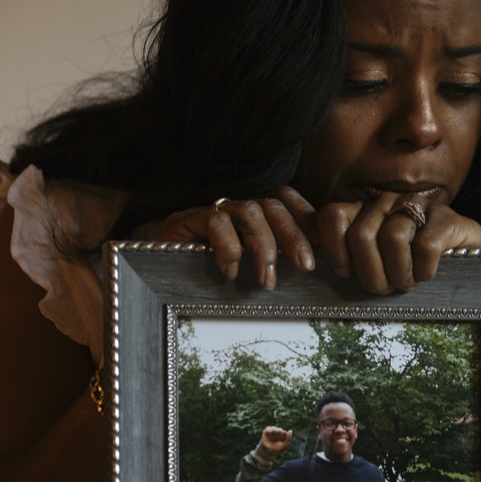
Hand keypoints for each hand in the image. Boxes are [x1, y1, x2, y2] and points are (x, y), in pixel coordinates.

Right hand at [155, 187, 317, 287]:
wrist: (155, 269)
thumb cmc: (210, 273)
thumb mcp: (249, 268)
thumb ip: (277, 263)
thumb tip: (316, 273)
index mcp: (257, 211)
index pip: (289, 200)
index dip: (308, 219)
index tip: (325, 249)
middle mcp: (238, 205)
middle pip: (275, 205)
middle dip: (294, 236)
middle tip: (306, 267)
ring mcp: (213, 209)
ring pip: (249, 211)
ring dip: (263, 246)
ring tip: (267, 280)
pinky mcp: (188, 218)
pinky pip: (215, 221)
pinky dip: (228, 247)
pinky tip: (230, 272)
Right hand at [260, 426, 292, 453]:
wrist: (268, 451)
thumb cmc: (277, 448)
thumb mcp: (284, 445)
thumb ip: (288, 438)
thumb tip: (291, 430)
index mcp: (283, 435)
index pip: (284, 433)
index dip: (282, 437)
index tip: (280, 442)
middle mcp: (278, 432)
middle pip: (280, 430)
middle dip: (277, 436)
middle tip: (275, 440)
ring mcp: (273, 430)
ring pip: (274, 428)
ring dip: (273, 433)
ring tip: (272, 438)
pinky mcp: (267, 431)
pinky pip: (268, 428)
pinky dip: (269, 430)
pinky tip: (269, 433)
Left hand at [314, 191, 480, 293]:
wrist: (470, 261)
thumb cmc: (410, 266)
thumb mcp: (372, 260)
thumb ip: (343, 256)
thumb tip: (309, 266)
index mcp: (364, 208)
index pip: (332, 216)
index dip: (334, 251)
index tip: (346, 273)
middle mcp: (388, 201)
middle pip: (360, 235)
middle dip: (369, 274)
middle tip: (383, 288)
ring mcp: (419, 206)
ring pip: (392, 238)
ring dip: (398, 274)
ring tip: (406, 284)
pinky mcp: (448, 219)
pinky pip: (425, 246)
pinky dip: (423, 270)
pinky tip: (427, 275)